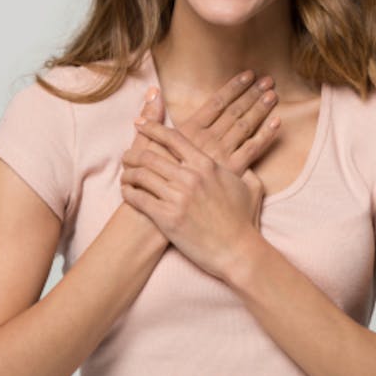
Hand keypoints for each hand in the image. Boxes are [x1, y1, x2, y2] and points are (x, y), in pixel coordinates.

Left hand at [120, 120, 265, 279]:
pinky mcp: (167, 218)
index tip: (140, 124)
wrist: (238, 250)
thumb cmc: (244, 220)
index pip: (173, 138)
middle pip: (150, 155)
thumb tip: (243, 162)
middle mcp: (190, 177)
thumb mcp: (249, 186)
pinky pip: (138, 198)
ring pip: (141, 175)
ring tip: (125, 175)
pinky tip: (127, 192)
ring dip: (128, 173)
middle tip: (126, 155)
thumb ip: (243, 168)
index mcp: (206, 164)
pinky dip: (128, 193)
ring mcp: (177, 198)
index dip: (153, 128)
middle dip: (133, 153)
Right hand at [125, 69, 280, 175]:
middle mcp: (207, 140)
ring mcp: (220, 156)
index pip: (217, 102)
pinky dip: (266, 136)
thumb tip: (154, 91)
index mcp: (190, 131)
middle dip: (252, 94)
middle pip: (235, 111)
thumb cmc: (147, 182)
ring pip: (245, 126)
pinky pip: (252, 151)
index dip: (234, 87)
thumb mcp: (144, 147)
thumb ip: (152, 117)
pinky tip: (277, 123)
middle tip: (268, 79)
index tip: (248, 74)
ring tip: (273, 93)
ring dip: (260, 108)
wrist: (156, 216)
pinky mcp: (230, 173)